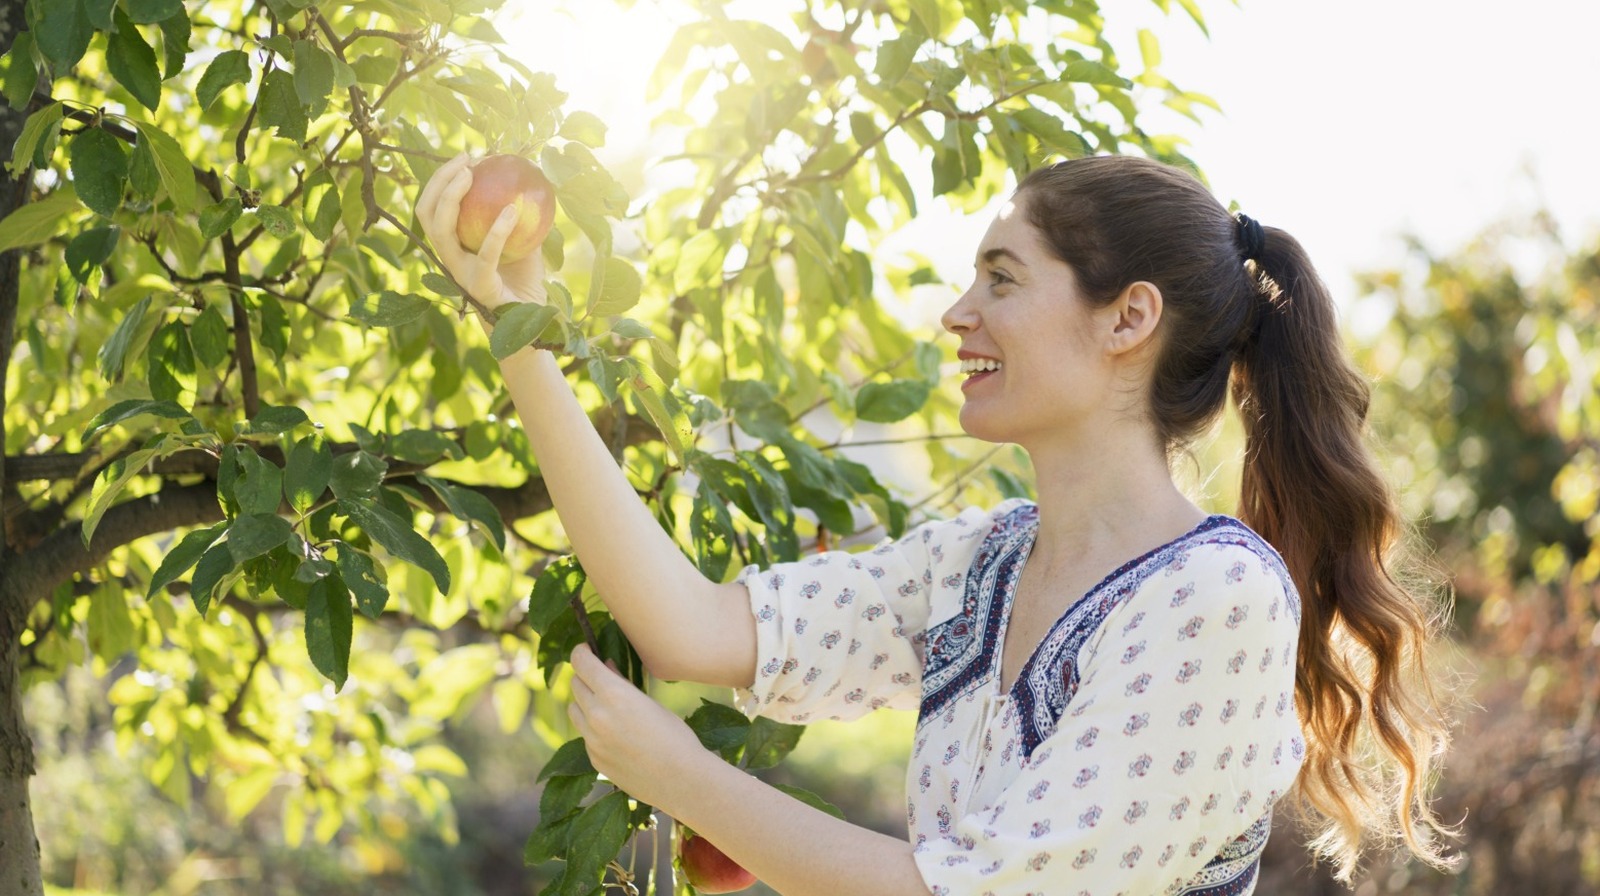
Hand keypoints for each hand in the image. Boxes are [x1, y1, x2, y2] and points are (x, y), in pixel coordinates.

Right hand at [415, 154, 547, 310]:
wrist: (531, 318)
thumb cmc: (524, 276)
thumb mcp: (522, 237)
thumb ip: (519, 211)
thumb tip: (528, 174)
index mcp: (453, 243)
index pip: (433, 205)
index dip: (443, 178)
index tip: (467, 156)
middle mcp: (448, 256)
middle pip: (427, 212)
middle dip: (439, 180)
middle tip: (465, 159)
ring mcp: (460, 272)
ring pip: (441, 231)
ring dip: (452, 198)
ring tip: (472, 175)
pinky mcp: (480, 285)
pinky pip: (486, 253)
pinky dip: (498, 230)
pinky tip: (511, 209)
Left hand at [567, 644, 712, 811]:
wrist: (680, 780)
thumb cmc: (675, 736)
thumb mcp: (651, 703)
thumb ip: (622, 684)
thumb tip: (606, 667)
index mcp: (613, 694)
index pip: (580, 662)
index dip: (581, 652)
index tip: (586, 650)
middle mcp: (596, 715)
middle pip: (576, 685)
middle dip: (586, 676)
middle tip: (601, 677)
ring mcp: (592, 740)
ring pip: (575, 710)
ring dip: (585, 702)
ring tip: (607, 705)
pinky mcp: (594, 759)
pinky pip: (585, 735)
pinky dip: (593, 728)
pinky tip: (617, 734)